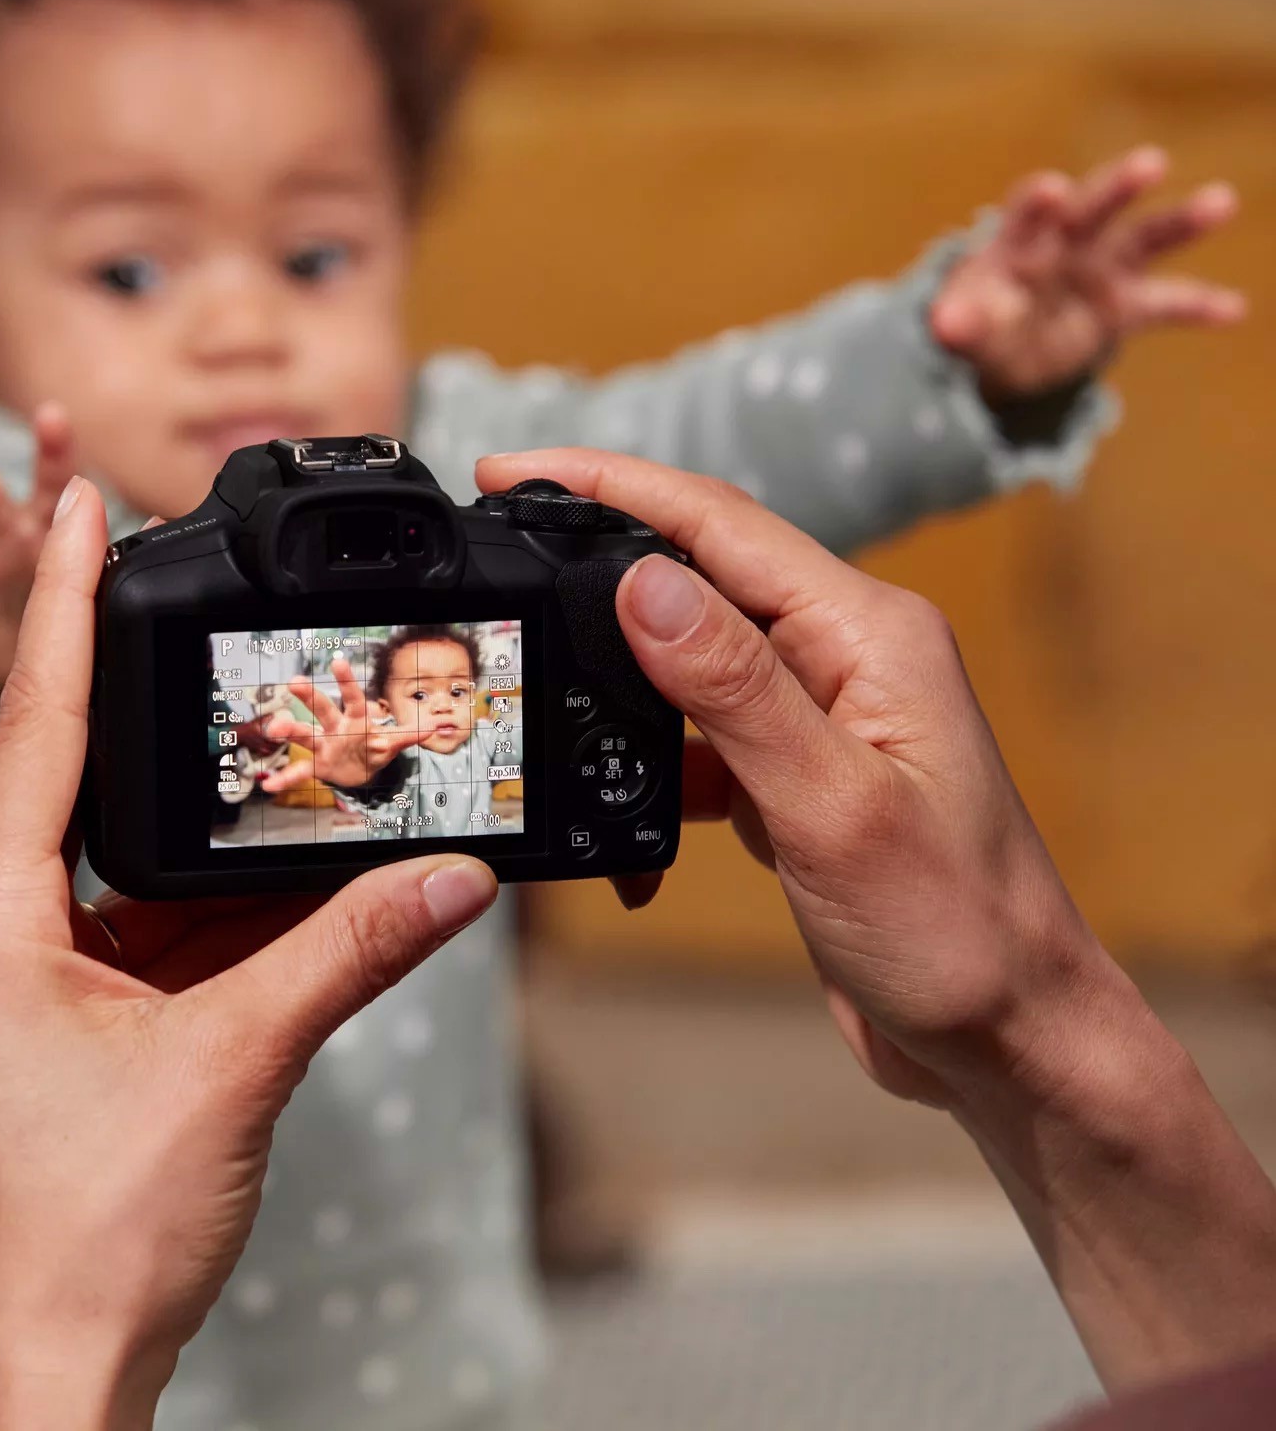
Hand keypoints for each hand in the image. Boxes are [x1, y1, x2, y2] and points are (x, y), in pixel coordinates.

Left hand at [0, 475, 498, 1430]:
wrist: (64, 1361)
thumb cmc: (96, 1231)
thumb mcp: (236, 1066)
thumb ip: (348, 957)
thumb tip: (452, 880)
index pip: (35, 729)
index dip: (61, 608)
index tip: (80, 510)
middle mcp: (8, 930)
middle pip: (88, 774)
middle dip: (152, 693)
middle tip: (198, 600)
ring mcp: (51, 974)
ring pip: (145, 857)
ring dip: (220, 816)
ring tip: (294, 747)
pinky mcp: (96, 1014)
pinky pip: (174, 924)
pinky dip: (239, 897)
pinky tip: (307, 868)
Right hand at [259, 656, 428, 791]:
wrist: (361, 770)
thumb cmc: (375, 747)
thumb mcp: (393, 741)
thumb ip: (410, 734)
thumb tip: (435, 727)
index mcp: (357, 720)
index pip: (353, 698)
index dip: (347, 682)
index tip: (338, 662)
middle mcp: (337, 728)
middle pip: (323, 710)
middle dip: (310, 697)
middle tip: (294, 682)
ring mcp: (325, 745)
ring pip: (306, 735)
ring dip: (291, 731)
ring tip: (276, 729)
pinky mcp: (319, 765)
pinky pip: (301, 770)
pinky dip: (286, 778)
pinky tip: (270, 785)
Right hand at [480, 450, 1275, 1388]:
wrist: (1005, 1036)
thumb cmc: (954, 929)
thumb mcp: (832, 808)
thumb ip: (736, 691)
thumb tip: (643, 583)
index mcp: (868, 634)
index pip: (718, 525)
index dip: (608, 486)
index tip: (513, 470)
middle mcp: (845, 657)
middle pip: (698, 575)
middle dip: (596, 558)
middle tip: (501, 551)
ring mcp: (821, 717)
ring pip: (689, 660)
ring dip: (614, 670)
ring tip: (536, 673)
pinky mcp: (797, 776)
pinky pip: (701, 736)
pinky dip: (647, 759)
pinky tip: (616, 804)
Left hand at [932, 146, 1245, 400]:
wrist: (1006, 346)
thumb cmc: (980, 320)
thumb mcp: (964, 327)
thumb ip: (960, 323)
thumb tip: (945, 326)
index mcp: (1017, 241)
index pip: (1026, 214)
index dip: (1037, 204)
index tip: (1050, 191)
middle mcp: (1066, 242)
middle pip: (1093, 208)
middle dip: (1118, 186)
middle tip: (1148, 164)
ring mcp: (1102, 269)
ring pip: (1145, 239)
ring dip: (1181, 221)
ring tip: (1220, 202)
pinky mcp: (1126, 305)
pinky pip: (1167, 303)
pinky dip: (1198, 305)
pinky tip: (1232, 310)